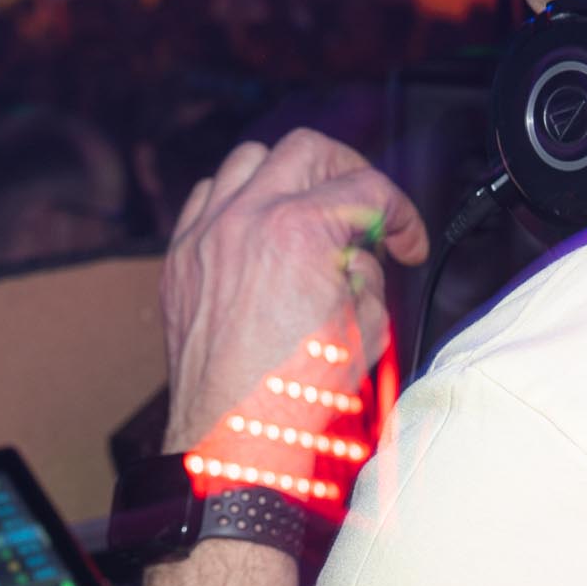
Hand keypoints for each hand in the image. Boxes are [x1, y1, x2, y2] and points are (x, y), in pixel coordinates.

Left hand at [158, 130, 430, 453]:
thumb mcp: (365, 326)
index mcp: (300, 232)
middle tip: (364, 206)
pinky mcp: (181, 257)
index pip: (368, 190)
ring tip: (310, 206)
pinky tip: (256, 225)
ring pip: (250, 159)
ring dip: (289, 175)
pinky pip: (207, 195)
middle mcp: (247, 220)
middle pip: (309, 150)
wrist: (233, 435)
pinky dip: (236, 198)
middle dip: (349, 172)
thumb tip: (357, 253)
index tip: (404, 239)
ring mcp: (207, 235)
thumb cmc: (292, 394)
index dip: (402, 214)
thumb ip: (368, 270)